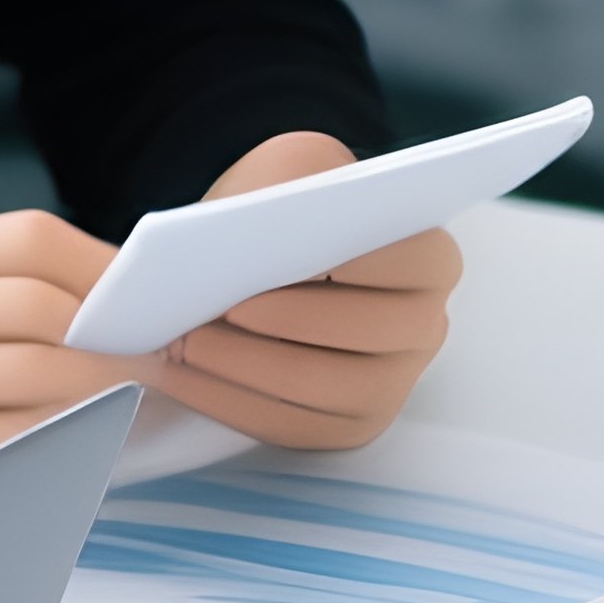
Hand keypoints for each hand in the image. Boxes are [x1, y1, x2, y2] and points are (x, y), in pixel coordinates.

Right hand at [0, 210, 138, 576]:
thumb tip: (103, 312)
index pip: (34, 242)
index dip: (109, 272)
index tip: (146, 303)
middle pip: (50, 307)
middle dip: (124, 337)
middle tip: (162, 362)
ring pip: (43, 377)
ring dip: (105, 394)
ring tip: (131, 406)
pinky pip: (14, 445)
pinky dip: (64, 445)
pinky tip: (81, 450)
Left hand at [149, 131, 462, 447]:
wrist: (248, 272)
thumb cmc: (275, 222)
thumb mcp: (285, 174)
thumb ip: (287, 183)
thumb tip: (253, 224)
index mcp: (427, 259)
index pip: (410, 260)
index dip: (345, 262)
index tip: (277, 259)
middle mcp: (421, 326)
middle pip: (366, 329)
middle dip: (284, 320)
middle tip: (216, 308)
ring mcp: (389, 385)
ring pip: (321, 385)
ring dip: (243, 365)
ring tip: (181, 343)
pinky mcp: (343, 428)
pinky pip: (286, 425)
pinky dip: (222, 399)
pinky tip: (175, 376)